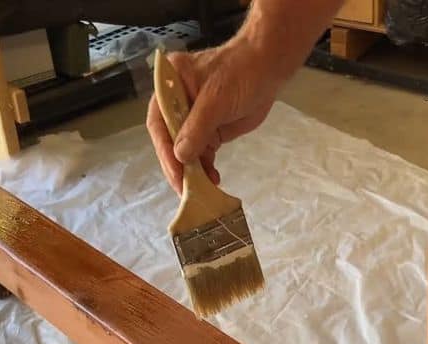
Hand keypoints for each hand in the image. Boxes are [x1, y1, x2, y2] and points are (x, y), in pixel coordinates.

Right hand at [146, 42, 278, 193]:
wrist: (268, 68)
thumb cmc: (241, 73)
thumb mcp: (216, 99)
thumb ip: (197, 128)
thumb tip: (181, 156)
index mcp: (169, 87)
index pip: (159, 123)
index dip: (164, 150)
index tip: (175, 172)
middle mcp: (176, 104)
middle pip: (170, 141)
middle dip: (178, 166)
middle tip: (185, 190)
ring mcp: (193, 119)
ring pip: (186, 151)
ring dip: (192, 171)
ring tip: (201, 190)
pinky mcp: (210, 130)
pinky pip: (203, 153)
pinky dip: (206, 168)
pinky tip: (212, 181)